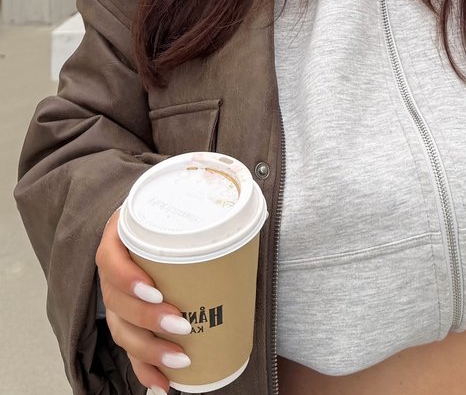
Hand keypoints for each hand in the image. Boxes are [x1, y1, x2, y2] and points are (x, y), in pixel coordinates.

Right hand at [96, 209, 193, 393]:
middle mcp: (112, 273)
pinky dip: (145, 370)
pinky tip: (162, 384)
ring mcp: (116, 301)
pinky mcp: (127, 322)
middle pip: (116, 303)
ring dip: (150, 350)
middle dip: (148, 320)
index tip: (155, 291)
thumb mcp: (175, 206)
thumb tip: (239, 214)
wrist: (155, 224)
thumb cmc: (170, 217)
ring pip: (122, 331)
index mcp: (118, 238)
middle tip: (181, 325)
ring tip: (180, 359)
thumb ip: (197, 210)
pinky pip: (129, 351)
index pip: (110, 260)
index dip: (127, 279)